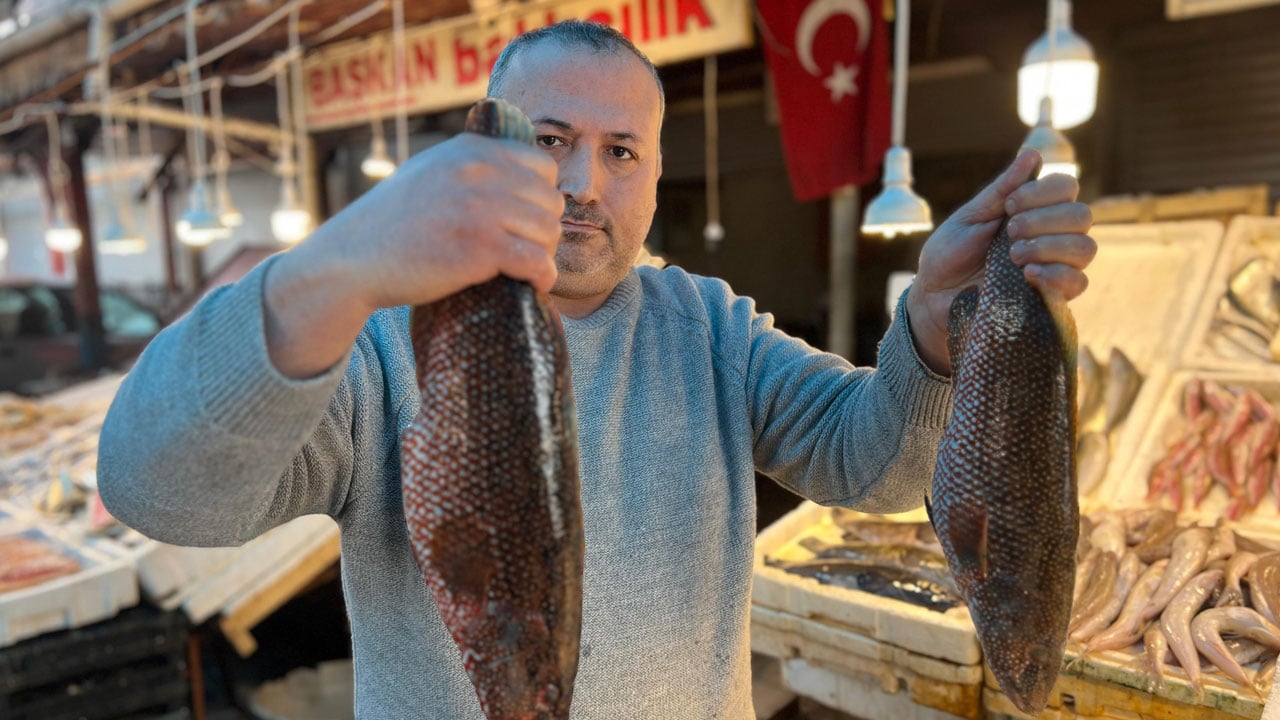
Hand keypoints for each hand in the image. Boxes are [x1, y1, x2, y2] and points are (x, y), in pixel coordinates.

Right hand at [316, 133, 563, 309]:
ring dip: (545, 255)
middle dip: (544, 230)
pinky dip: (543, 277)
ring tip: (527, 270)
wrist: (351, 259)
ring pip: (549, 232)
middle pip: (550, 201)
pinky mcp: (479, 249)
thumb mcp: (429, 171)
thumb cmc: (391, 223)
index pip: (542, 166)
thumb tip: (514, 171)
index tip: (527, 221)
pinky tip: (534, 286)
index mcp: (471, 150)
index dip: (541, 197)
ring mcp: (480, 209)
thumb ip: (470, 165)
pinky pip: (537, 262)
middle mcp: (479, 172)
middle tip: (527, 252)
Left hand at [905, 149, 1095, 375]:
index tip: (1010, 204)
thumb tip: (1032, 155)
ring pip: (1085, 248)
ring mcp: (1054, 265)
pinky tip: (1028, 275)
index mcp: (1033, 210)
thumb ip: (1001, 190)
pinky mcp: (1052, 296)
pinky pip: (1077, 283)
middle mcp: (1051, 235)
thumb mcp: (970, 217)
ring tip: (1014, 256)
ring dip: (1050, 247)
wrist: (933, 295)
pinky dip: (1056, 275)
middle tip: (1010, 233)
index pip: (1066, 187)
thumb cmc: (949, 253)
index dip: (1044, 191)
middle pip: (1081, 216)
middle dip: (1045, 220)